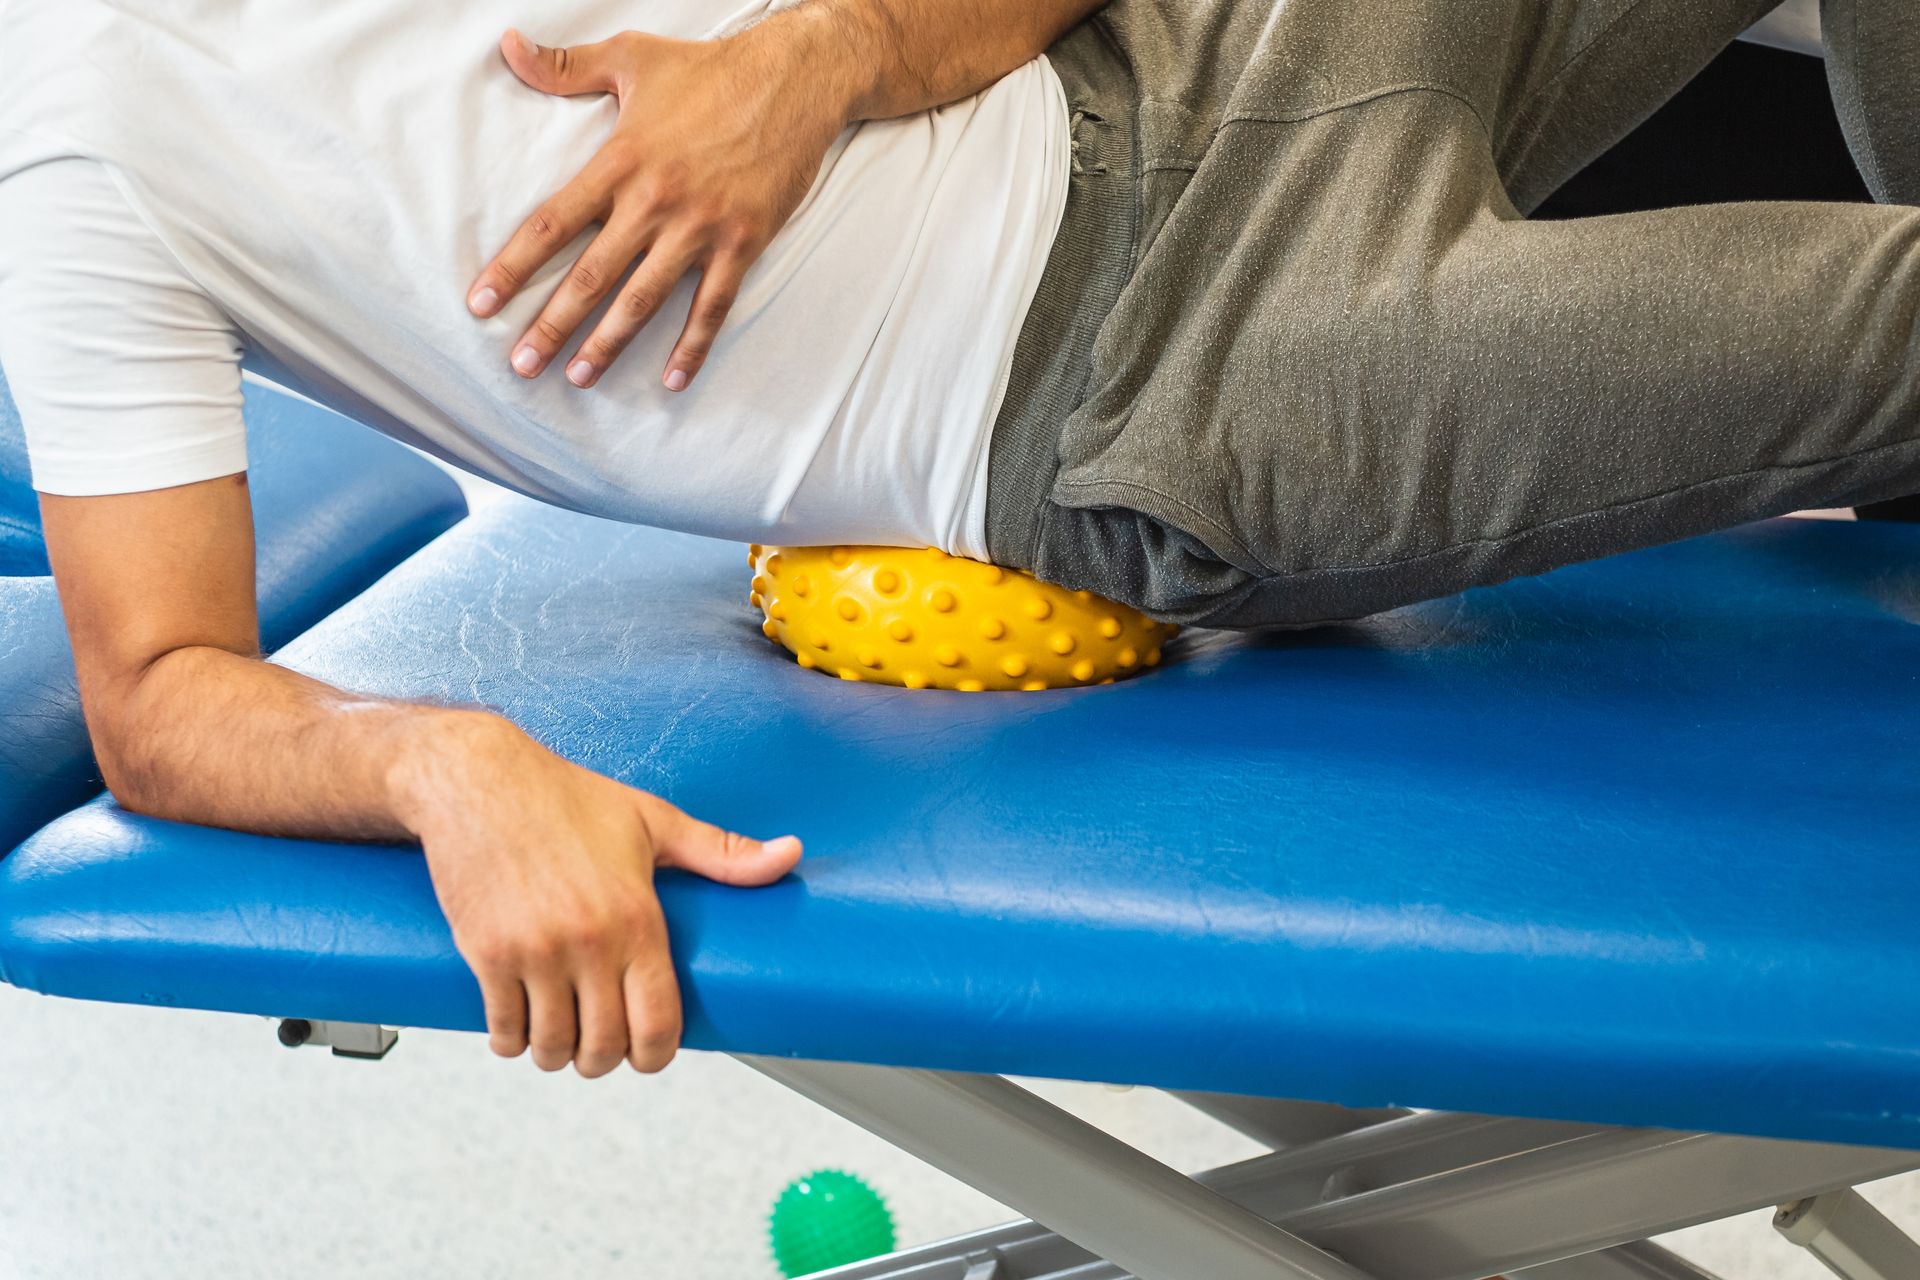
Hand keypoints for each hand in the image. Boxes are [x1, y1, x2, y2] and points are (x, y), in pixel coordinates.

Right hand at [397, 714, 802, 1076]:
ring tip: (560, 1040)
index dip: (656, 1055)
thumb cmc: (566, 797)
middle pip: (604, 1046)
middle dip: (604, 1060)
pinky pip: (503, 1029)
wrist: (477, 779)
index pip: (658, 1021)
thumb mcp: (653, 820)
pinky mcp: (487, 954)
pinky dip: (511, 1041)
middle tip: (600, 1048)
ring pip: (551, 1046)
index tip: (649, 1054)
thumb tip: (791, 855)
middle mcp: (589, 942)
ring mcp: (534, 952)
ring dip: (556, 1055)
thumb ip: (722, 851)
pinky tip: (518, 1031)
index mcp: (637, 917)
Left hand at [468, 26, 848, 391]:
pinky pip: (712, 306)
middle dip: (552, 325)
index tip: (482, 303)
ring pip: (643, 299)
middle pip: (591, 276)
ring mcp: (700, 228)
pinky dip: (693, 346)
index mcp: (620, 162)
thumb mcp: (631, 56)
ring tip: (578, 378)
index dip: (512, 267)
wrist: (794, 81)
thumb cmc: (710, 69)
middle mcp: (655, 202)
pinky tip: (674, 380)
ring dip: (608, 344)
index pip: (552, 224)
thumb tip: (508, 46)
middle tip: (522, 364)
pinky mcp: (742, 244)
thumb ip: (565, 65)